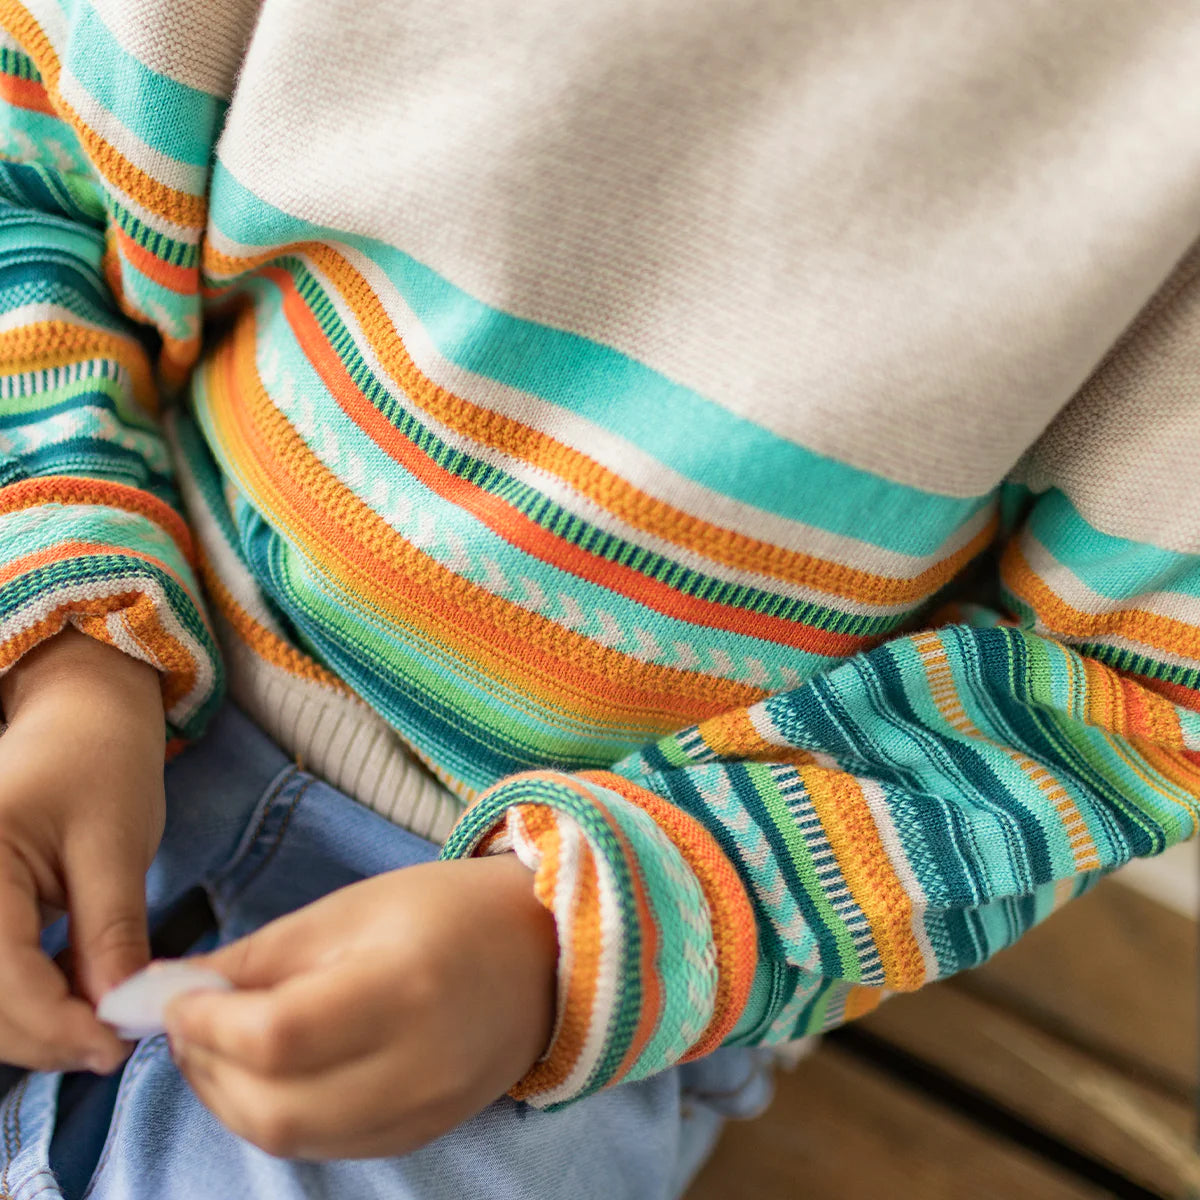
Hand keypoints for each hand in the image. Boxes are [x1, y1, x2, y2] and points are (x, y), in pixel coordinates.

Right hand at [0, 627, 165, 1071]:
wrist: (80, 717)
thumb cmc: (102, 763)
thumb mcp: (117, 847)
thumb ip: (111, 934)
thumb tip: (115, 1014)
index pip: (2, 980)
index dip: (57, 1027)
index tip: (116, 1047)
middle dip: (44, 1033)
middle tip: (113, 1040)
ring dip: (31, 1022)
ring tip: (98, 1009)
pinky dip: (22, 997)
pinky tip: (71, 984)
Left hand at [165, 853, 557, 1159]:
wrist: (546, 952)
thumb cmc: (449, 909)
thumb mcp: (354, 906)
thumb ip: (263, 953)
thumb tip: (173, 987)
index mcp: (402, 987)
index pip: (276, 1035)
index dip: (206, 1022)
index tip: (173, 997)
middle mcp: (416, 1064)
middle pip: (273, 1106)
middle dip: (205, 1068)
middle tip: (186, 1024)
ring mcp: (422, 1111)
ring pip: (291, 1139)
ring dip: (230, 1100)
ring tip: (218, 1049)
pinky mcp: (421, 1134)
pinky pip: (325, 1146)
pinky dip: (278, 1116)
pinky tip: (269, 1075)